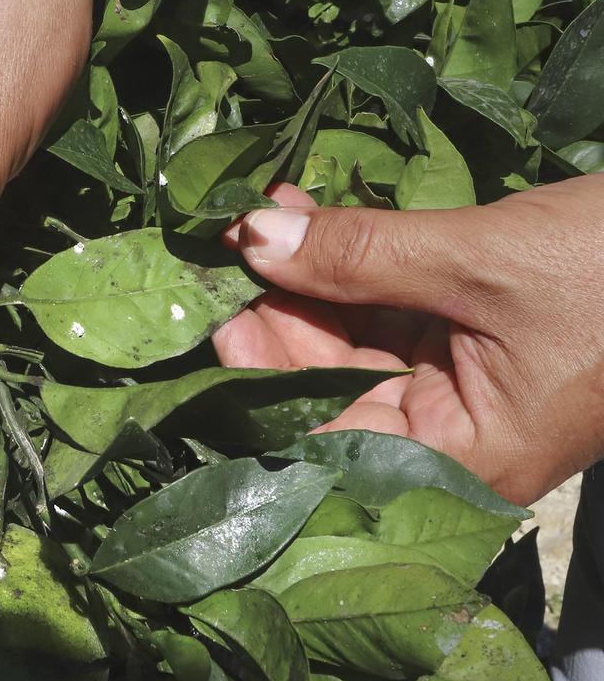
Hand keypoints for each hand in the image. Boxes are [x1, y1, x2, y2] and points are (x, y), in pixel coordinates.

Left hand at [214, 176, 603, 505]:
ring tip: (258, 220)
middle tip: (225, 248)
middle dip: (271, 315)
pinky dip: (346, 269)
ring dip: (301, 279)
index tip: (202, 320)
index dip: (250, 384)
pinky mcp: (467, 344)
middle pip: (323, 389)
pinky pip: (385, 315)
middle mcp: (447, 441)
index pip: (316, 443)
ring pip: (348, 345)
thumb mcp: (479, 260)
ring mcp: (457, 392)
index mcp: (455, 460)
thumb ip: (359, 256)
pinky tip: (303, 222)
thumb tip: (254, 240)